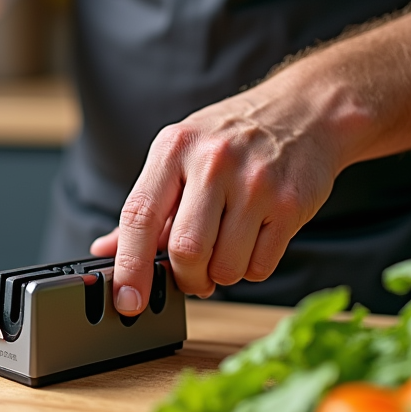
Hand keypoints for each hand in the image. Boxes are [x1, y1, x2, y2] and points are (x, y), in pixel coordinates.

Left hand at [91, 71, 348, 311]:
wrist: (305, 111)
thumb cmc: (231, 138)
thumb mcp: (178, 156)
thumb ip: (144, 208)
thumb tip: (105, 251)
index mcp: (173, 149)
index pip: (139, 216)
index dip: (129, 267)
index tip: (126, 301)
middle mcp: (213, 162)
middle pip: (185, 250)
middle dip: (185, 278)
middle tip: (191, 277)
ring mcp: (255, 183)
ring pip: (225, 267)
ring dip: (219, 276)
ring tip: (224, 252)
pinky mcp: (291, 204)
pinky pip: (260, 267)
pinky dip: (250, 269)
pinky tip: (251, 243)